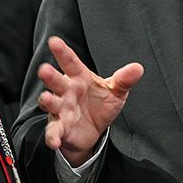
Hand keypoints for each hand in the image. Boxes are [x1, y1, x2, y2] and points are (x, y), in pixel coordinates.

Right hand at [37, 36, 143, 166]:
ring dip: (48, 101)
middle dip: (50, 76)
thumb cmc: (100, 103)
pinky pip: (54, 131)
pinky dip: (53, 136)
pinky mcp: (60, 128)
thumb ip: (124, 80)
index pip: (70, 62)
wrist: (93, 130)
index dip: (62, 51)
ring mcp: (61, 109)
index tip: (54, 41)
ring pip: (51, 103)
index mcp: (79, 77)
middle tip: (44, 69)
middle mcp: (67, 91)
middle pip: (56, 81)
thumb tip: (138, 68)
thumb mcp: (115, 91)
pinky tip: (54, 141)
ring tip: (47, 98)